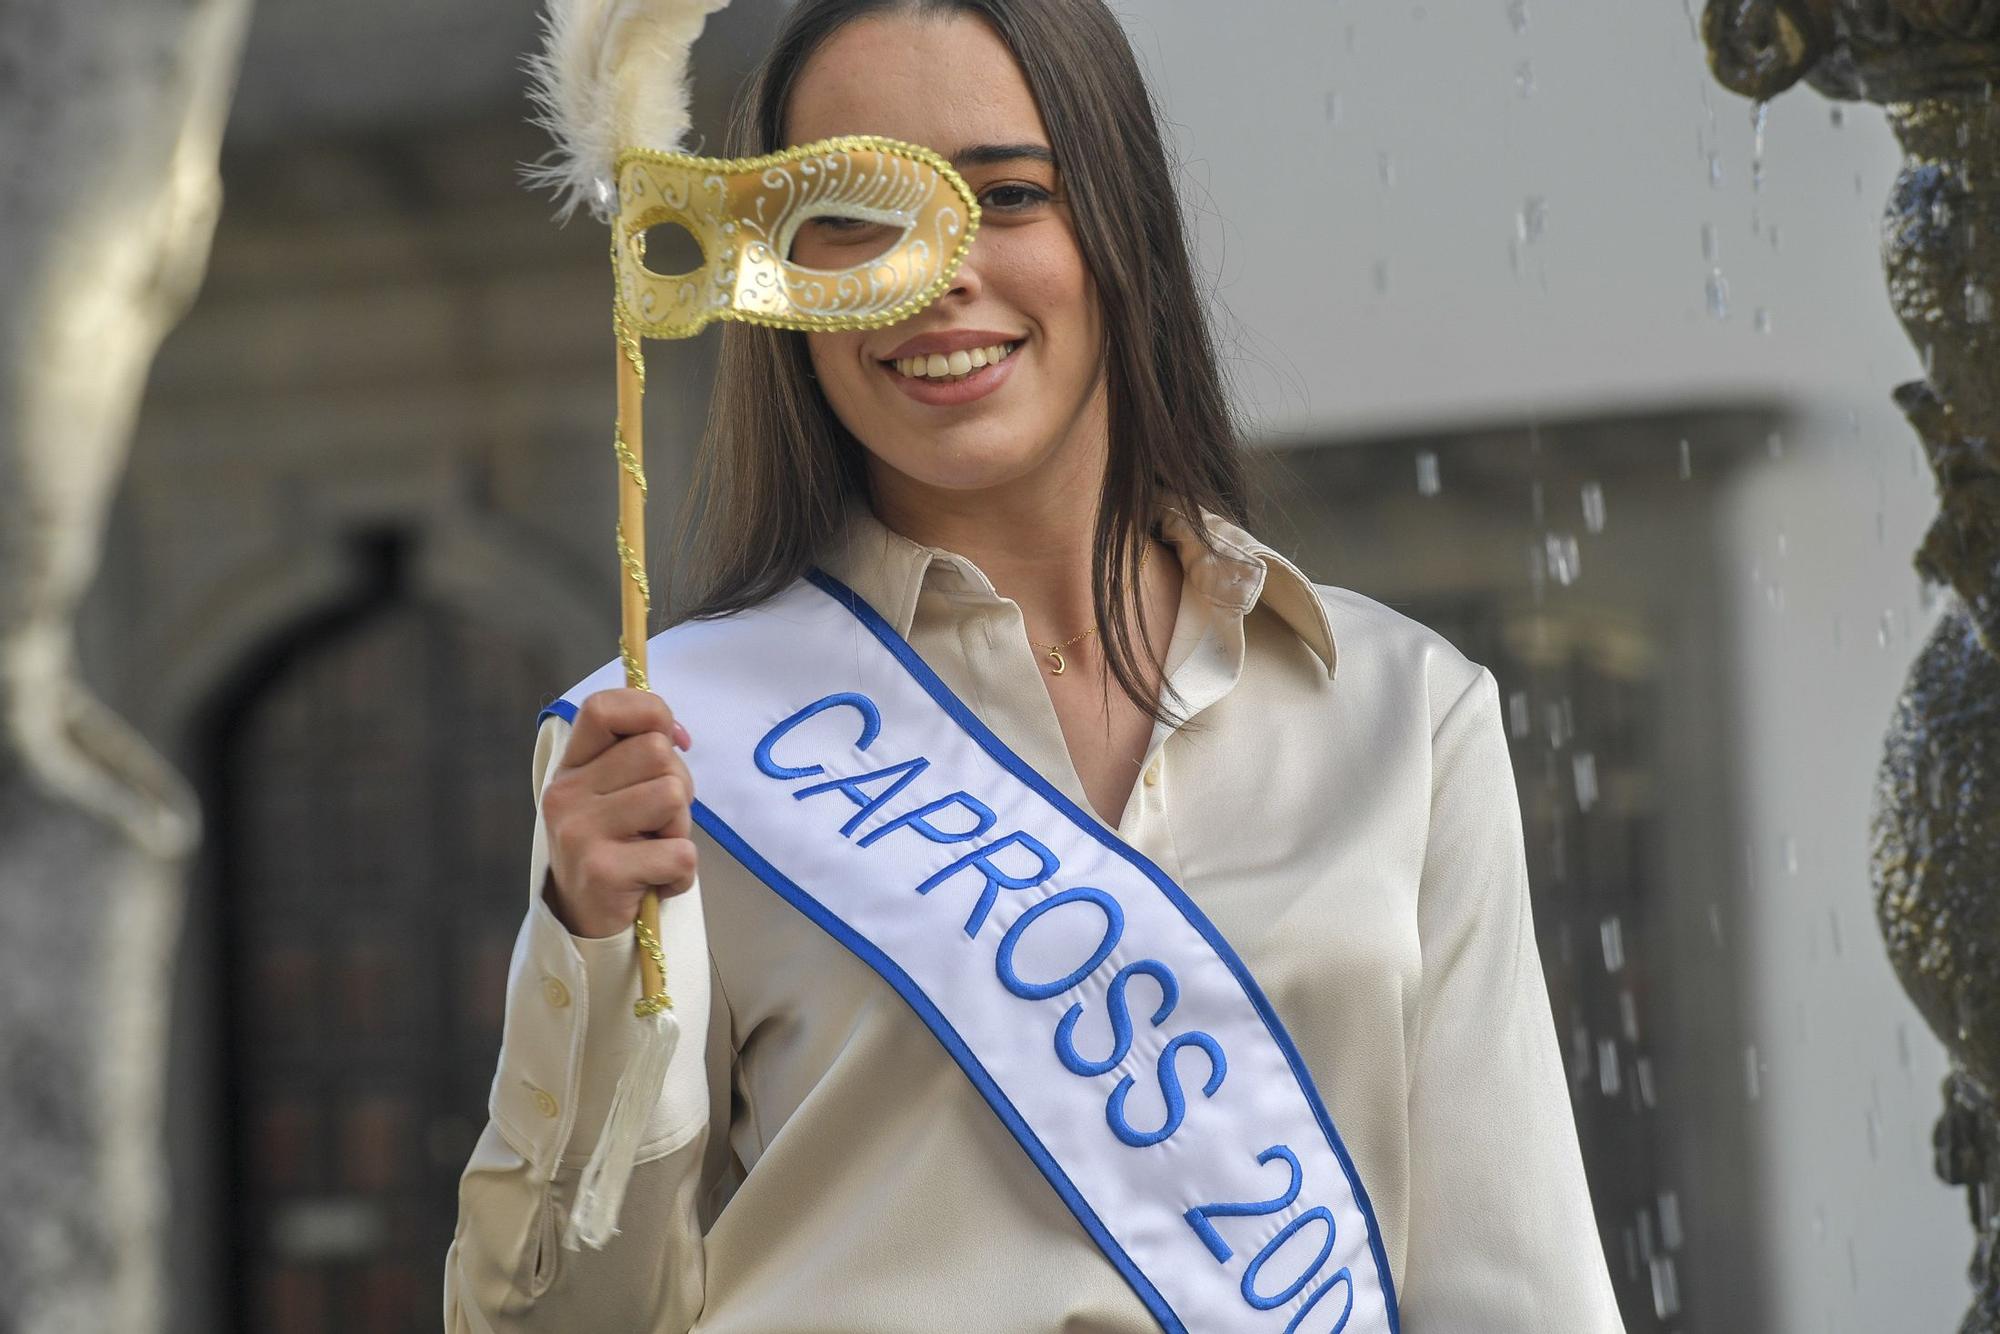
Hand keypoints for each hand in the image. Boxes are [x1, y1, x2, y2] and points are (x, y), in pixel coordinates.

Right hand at [541, 688, 697, 938]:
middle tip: (658, 822)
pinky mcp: (603, 872)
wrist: (585, 923)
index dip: (650, 712)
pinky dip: (682, 873)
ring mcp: (580, 832)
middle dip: (678, 785)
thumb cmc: (614, 849)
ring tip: (654, 850)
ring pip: (673, 796)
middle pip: (657, 752)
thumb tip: (678, 734)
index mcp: (570, 768)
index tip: (672, 742)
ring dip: (680, 829)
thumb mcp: (612, 794)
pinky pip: (681, 853)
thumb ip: (636, 756)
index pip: (603, 708)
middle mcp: (566, 794)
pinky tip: (657, 882)